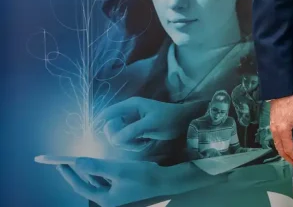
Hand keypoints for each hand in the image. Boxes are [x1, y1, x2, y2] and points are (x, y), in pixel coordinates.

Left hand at [47, 156, 220, 206]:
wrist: (166, 180)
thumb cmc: (143, 176)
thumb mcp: (119, 169)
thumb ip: (97, 166)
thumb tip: (76, 162)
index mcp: (105, 199)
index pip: (80, 186)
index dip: (68, 174)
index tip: (57, 163)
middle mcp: (108, 199)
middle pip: (86, 185)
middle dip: (74, 173)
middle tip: (63, 162)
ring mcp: (115, 194)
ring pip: (95, 182)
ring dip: (86, 171)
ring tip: (77, 161)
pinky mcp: (122, 188)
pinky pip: (104, 179)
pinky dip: (98, 171)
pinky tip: (98, 164)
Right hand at [96, 97, 190, 150]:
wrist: (184, 122)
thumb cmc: (169, 119)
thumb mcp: (150, 124)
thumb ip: (131, 131)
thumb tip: (114, 140)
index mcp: (131, 105)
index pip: (109, 112)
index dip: (99, 121)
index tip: (91, 132)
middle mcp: (129, 112)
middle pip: (111, 127)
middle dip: (118, 138)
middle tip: (132, 142)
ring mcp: (132, 122)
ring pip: (118, 136)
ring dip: (127, 143)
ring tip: (141, 143)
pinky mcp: (136, 130)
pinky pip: (126, 140)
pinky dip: (132, 144)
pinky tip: (143, 143)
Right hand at [270, 95, 292, 169]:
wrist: (280, 93)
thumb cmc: (292, 103)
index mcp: (283, 131)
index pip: (289, 149)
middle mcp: (276, 133)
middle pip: (281, 151)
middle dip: (290, 159)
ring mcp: (273, 130)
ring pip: (278, 147)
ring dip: (285, 155)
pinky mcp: (272, 127)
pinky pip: (276, 142)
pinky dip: (282, 148)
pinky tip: (288, 148)